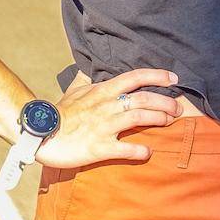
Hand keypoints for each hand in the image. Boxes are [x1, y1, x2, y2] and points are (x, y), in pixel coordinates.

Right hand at [31, 68, 184, 168]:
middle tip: (178, 108)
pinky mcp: (99, 147)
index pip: (134, 77)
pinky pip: (125, 148)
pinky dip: (140, 151)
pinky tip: (148, 153)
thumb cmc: (59, 112)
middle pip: (144, 99)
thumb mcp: (74, 90)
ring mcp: (104, 126)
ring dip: (159, 119)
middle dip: (165, 102)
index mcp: (102, 91)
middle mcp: (107, 106)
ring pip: (139, 118)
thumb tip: (90, 67)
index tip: (174, 78)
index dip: (157, 76)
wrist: (41, 134)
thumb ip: (86, 79)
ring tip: (170, 122)